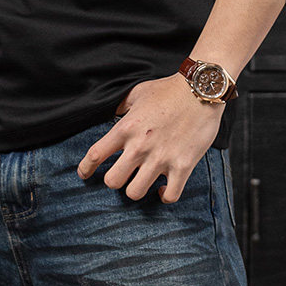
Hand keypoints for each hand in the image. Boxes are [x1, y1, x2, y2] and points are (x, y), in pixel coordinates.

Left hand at [76, 72, 224, 202]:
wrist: (201, 90)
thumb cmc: (169, 89)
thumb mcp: (138, 93)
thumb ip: (122, 106)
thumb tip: (112, 113)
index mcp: (126, 127)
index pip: (95, 154)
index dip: (85, 168)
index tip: (84, 174)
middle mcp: (140, 146)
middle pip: (112, 181)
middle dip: (114, 180)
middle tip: (121, 175)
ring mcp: (161, 158)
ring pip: (135, 193)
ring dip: (136, 189)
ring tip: (142, 181)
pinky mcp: (182, 166)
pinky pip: (169, 196)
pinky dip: (164, 196)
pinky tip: (163, 189)